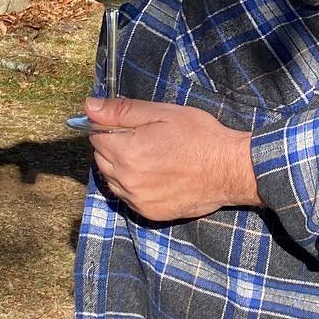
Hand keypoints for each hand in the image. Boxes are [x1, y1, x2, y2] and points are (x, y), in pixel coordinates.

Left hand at [82, 97, 260, 220]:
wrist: (229, 169)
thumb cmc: (199, 136)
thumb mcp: (163, 114)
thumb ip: (122, 111)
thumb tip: (89, 106)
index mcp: (127, 152)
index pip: (96, 135)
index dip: (111, 126)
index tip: (132, 125)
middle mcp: (126, 180)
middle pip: (101, 159)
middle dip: (114, 147)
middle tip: (144, 139)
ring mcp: (137, 199)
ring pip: (112, 180)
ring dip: (122, 168)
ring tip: (151, 158)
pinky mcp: (149, 213)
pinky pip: (127, 197)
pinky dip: (134, 186)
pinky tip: (155, 176)